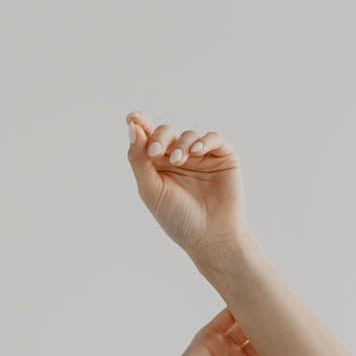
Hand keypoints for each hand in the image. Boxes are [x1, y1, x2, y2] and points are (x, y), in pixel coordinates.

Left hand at [126, 115, 249, 261]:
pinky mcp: (223, 157)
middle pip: (166, 132)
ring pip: (188, 135)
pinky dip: (204, 141)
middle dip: (159, 138)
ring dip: (181, 144)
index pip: (147, 138)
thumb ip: (138, 159)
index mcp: (159, 166)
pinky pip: (213, 138)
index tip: (133, 118)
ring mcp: (202, 157)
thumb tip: (132, 126)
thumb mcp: (151, 190)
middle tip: (156, 153)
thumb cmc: (178, 219)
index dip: (140, 123)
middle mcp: (179, 158)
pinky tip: (196, 152)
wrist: (211, 238)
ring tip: (178, 160)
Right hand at [157, 310, 288, 355]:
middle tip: (297, 321)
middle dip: (278, 332)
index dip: (288, 354)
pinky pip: (227, 316)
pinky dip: (239, 306)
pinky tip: (257, 297)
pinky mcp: (209, 336)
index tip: (306, 346)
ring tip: (280, 305)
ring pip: (248, 326)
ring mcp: (223, 348)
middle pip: (264, 340)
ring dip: (262, 316)